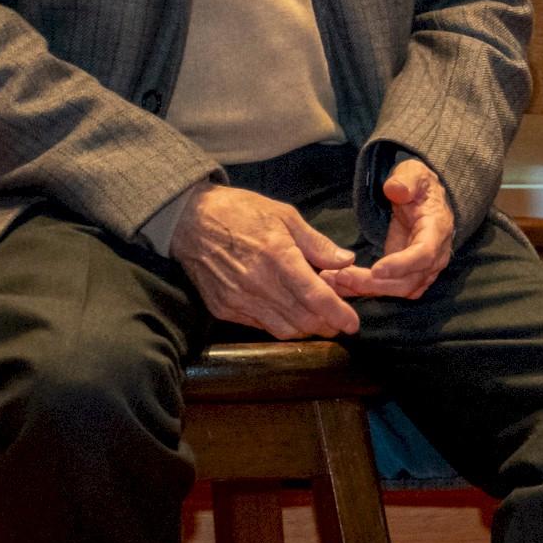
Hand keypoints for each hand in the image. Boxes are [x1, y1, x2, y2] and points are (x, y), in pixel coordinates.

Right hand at [169, 183, 359, 339]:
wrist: (190, 220)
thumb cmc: (241, 212)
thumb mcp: (285, 216)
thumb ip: (317, 243)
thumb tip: (346, 261)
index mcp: (278, 257)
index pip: (315, 296)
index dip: (338, 314)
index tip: (353, 324)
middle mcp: (258, 283)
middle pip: (302, 319)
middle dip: (327, 325)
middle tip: (339, 321)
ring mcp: (238, 299)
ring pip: (283, 329)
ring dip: (305, 329)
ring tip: (318, 320)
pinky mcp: (223, 308)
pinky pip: (260, 326)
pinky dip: (280, 325)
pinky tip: (289, 314)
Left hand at [325, 159, 456, 302]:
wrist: (424, 200)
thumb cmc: (419, 186)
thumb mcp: (413, 174)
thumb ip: (406, 181)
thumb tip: (396, 190)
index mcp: (437, 230)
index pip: (424, 255)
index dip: (401, 265)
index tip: (376, 270)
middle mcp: (434, 256)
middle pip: (409, 281)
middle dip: (375, 283)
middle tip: (342, 276)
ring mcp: (422, 270)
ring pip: (397, 290)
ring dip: (365, 289)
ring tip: (333, 280)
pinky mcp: (406, 276)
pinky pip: (387, 289)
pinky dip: (363, 290)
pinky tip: (337, 284)